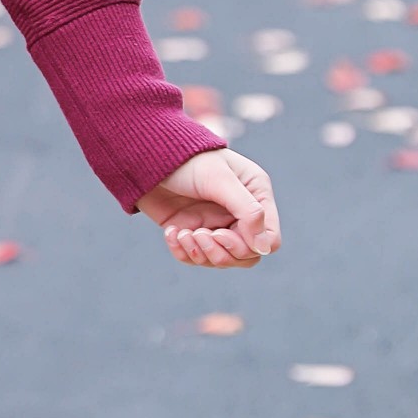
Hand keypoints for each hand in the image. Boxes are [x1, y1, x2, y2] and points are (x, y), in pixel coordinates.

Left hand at [138, 147, 279, 269]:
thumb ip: (248, 211)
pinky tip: (171, 232)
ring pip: (221, 260)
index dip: (248, 246)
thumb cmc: (189, 160)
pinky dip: (182, 251)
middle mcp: (239, 214)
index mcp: (255, 196)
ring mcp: (215, 225)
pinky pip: (194, 257)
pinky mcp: (192, 232)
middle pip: (246, 256)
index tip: (221, 234)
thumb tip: (265, 248)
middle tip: (199, 234)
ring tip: (182, 233)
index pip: (268, 239)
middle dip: (221, 253)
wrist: (149, 156)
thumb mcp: (220, 181)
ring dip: (199, 253)